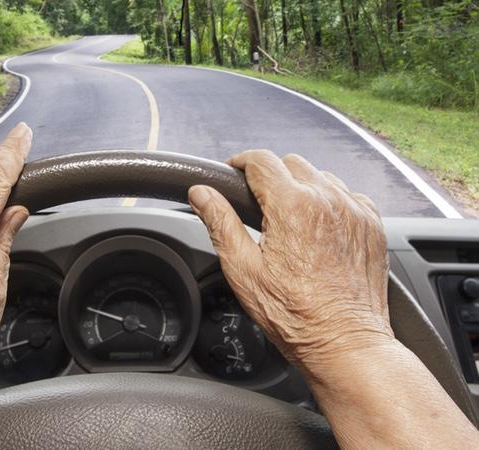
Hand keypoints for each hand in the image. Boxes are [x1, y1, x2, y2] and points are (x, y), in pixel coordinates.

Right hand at [188, 150, 393, 376]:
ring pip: (321, 177)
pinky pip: (347, 195)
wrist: (344, 342)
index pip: (261, 161)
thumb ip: (220, 223)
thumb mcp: (243, 269)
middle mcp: (328, 200)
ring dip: (301, 187)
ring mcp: (355, 211)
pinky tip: (318, 229)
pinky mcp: (372, 225)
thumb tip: (201, 194)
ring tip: (288, 219)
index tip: (233, 172)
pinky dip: (330, 202)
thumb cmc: (294, 314)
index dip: (240, 162)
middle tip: (257, 203)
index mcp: (292, 207)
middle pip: (291, 163)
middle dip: (270, 175)